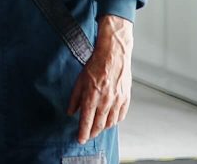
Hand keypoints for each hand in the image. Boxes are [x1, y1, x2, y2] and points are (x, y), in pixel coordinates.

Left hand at [68, 15, 132, 143]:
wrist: (113, 55)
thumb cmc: (94, 66)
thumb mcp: (79, 81)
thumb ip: (75, 98)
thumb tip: (70, 112)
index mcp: (91, 97)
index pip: (86, 121)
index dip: (82, 133)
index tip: (79, 140)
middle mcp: (105, 102)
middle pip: (99, 125)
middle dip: (92, 133)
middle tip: (87, 136)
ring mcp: (117, 101)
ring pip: (111, 123)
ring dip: (103, 128)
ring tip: (97, 129)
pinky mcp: (126, 98)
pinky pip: (121, 116)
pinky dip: (115, 121)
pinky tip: (110, 121)